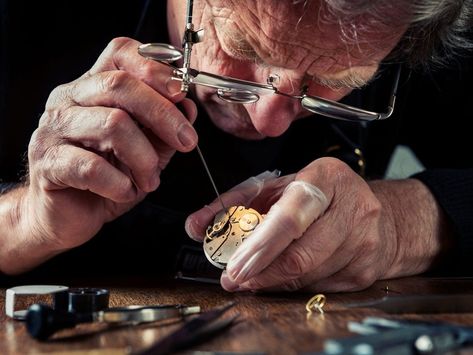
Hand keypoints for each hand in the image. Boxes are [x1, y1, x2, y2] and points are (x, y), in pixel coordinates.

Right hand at [25, 37, 196, 257]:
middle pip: (120, 85)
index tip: (182, 94)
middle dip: (163, 114)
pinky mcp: (48, 162)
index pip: (121, 53)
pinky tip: (125, 191)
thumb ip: (165, 128)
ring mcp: (54, 129)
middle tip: (186, 141)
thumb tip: (189, 108)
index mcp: (93, 88)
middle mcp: (69, 99)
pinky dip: (119, 183)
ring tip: (150, 180)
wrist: (68, 215)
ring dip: (144, 157)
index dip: (156, 68)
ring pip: (112, 123)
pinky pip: (91, 166)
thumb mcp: (146, 150)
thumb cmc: (106, 178)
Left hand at [186, 157, 446, 291]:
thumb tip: (196, 226)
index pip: (290, 217)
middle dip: (261, 273)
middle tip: (236, 279)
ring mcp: (364, 241)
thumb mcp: (278, 187)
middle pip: (301, 255)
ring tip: (256, 276)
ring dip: (274, 281)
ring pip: (308, 276)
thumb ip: (234, 204)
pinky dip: (295, 285)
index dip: (259, 247)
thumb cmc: (320, 195)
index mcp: (326, 177)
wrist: (380, 214)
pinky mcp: (366, 269)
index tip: (234, 266)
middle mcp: (352, 207)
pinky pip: (320, 287)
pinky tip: (286, 275)